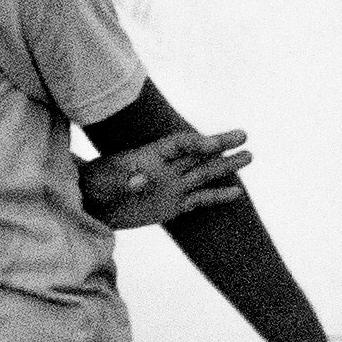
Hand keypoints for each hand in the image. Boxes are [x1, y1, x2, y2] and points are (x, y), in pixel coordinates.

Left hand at [79, 127, 253, 229]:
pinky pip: (199, 200)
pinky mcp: (173, 205)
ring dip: (225, 166)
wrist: (92, 205)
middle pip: (198, 154)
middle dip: (220, 145)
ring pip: (204, 174)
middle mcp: (166, 168)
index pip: (178, 145)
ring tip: (249, 156)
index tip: (212, 144)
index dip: (195, 142)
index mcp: (149, 156)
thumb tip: (142, 180)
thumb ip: (122, 180)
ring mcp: (171, 186)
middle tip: (243, 136)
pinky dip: (217, 196)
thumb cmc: (94, 186)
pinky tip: (236, 193)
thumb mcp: (103, 181)